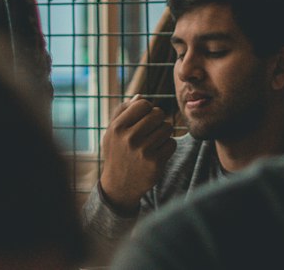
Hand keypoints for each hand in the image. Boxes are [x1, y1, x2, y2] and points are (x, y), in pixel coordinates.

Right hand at [98, 95, 175, 211]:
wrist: (119, 187)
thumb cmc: (117, 153)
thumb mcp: (112, 132)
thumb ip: (123, 111)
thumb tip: (140, 96)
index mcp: (118, 128)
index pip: (143, 104)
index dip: (147, 109)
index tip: (144, 117)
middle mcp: (130, 139)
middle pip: (158, 114)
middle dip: (157, 119)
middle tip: (152, 129)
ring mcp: (143, 152)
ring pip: (167, 128)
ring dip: (163, 133)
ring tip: (154, 141)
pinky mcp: (155, 164)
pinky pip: (172, 143)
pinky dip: (168, 146)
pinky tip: (158, 152)